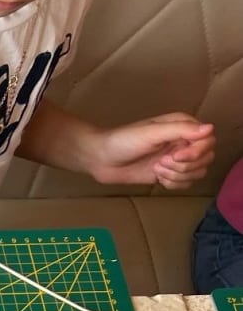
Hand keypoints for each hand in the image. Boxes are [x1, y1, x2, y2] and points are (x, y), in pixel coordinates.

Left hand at [91, 113, 214, 189]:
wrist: (101, 159)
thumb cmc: (123, 141)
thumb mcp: (152, 132)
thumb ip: (180, 129)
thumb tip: (209, 128)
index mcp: (182, 126)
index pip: (208, 140)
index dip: (197, 152)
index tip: (175, 156)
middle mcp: (183, 142)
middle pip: (205, 158)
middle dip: (185, 165)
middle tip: (161, 163)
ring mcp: (176, 159)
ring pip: (196, 172)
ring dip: (177, 175)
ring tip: (156, 169)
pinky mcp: (167, 174)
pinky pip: (184, 183)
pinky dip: (172, 183)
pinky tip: (156, 178)